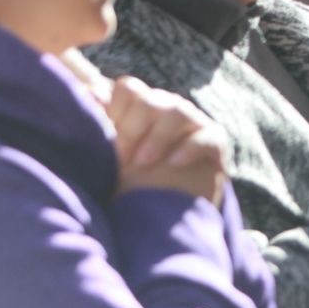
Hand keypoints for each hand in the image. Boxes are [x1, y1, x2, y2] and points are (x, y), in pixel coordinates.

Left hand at [105, 76, 229, 206]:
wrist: (164, 218)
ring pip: (178, 112)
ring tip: (143, 163)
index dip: (115, 110)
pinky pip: (208, 136)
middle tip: (121, 159)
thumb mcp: (110, 156)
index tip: (105, 139)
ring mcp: (195, 124)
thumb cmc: (131, 183)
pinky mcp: (216, 145)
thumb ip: (102, 124)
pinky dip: (190, 148)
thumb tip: (91, 94)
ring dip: (157, 137)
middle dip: (132, 129)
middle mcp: (169, 110)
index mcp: (142, 108)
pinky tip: (174, 163)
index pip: (129, 89)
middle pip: (150, 99)